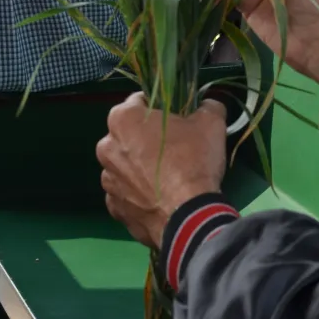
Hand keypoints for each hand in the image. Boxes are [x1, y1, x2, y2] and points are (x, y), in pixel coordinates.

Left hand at [96, 93, 227, 248]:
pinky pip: (126, 194)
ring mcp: (107, 180)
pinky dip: (139, 195)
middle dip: (146, 139)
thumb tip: (207, 104)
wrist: (189, 216)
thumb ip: (208, 106)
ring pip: (125, 166)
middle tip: (174, 149)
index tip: (177, 120)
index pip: (139, 102)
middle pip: (128, 135)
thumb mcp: (211, 123)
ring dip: (140, 168)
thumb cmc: (194, 161)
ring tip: (167, 179)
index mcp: (123, 119)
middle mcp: (106, 147)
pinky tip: (160, 199)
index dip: (161, 108)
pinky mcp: (114, 208)